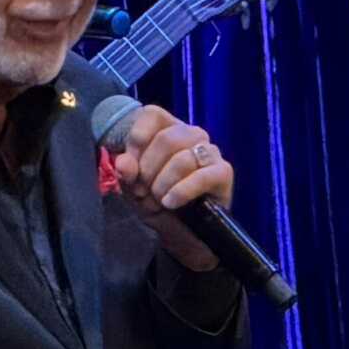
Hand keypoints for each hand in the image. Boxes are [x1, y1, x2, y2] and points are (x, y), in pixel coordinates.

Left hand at [106, 104, 233, 273]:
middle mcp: (192, 135)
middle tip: (142, 192)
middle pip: (166, 139)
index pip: (152, 114)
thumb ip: (126, 171)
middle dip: (148, 171)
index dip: (137, 138)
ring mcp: (210, 152)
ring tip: (158, 201)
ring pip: (182, 159)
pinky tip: (171, 203)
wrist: (181, 235)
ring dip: (163, 185)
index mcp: (168, 129)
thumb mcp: (133, 187)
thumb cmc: (157, 203)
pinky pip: (202, 176)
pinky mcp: (223, 173)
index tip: (129, 166)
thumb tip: (124, 164)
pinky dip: (181, 191)